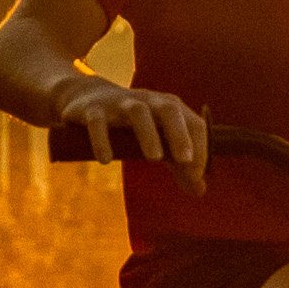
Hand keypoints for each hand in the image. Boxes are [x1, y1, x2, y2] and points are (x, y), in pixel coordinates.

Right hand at [58, 71, 210, 167]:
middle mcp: (148, 101)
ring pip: (138, 112)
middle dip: (180, 134)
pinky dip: (102, 140)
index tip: (196, 177)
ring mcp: (119, 103)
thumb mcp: (159, 141)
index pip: (194, 123)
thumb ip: (179, 166)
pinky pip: (98, 122)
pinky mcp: (93, 109)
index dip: (200, 149)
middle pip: (169, 110)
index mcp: (169, 107)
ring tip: (155, 158)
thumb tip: (200, 190)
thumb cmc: (133, 124)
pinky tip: (106, 160)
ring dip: (148, 134)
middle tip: (185, 161)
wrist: (88, 97)